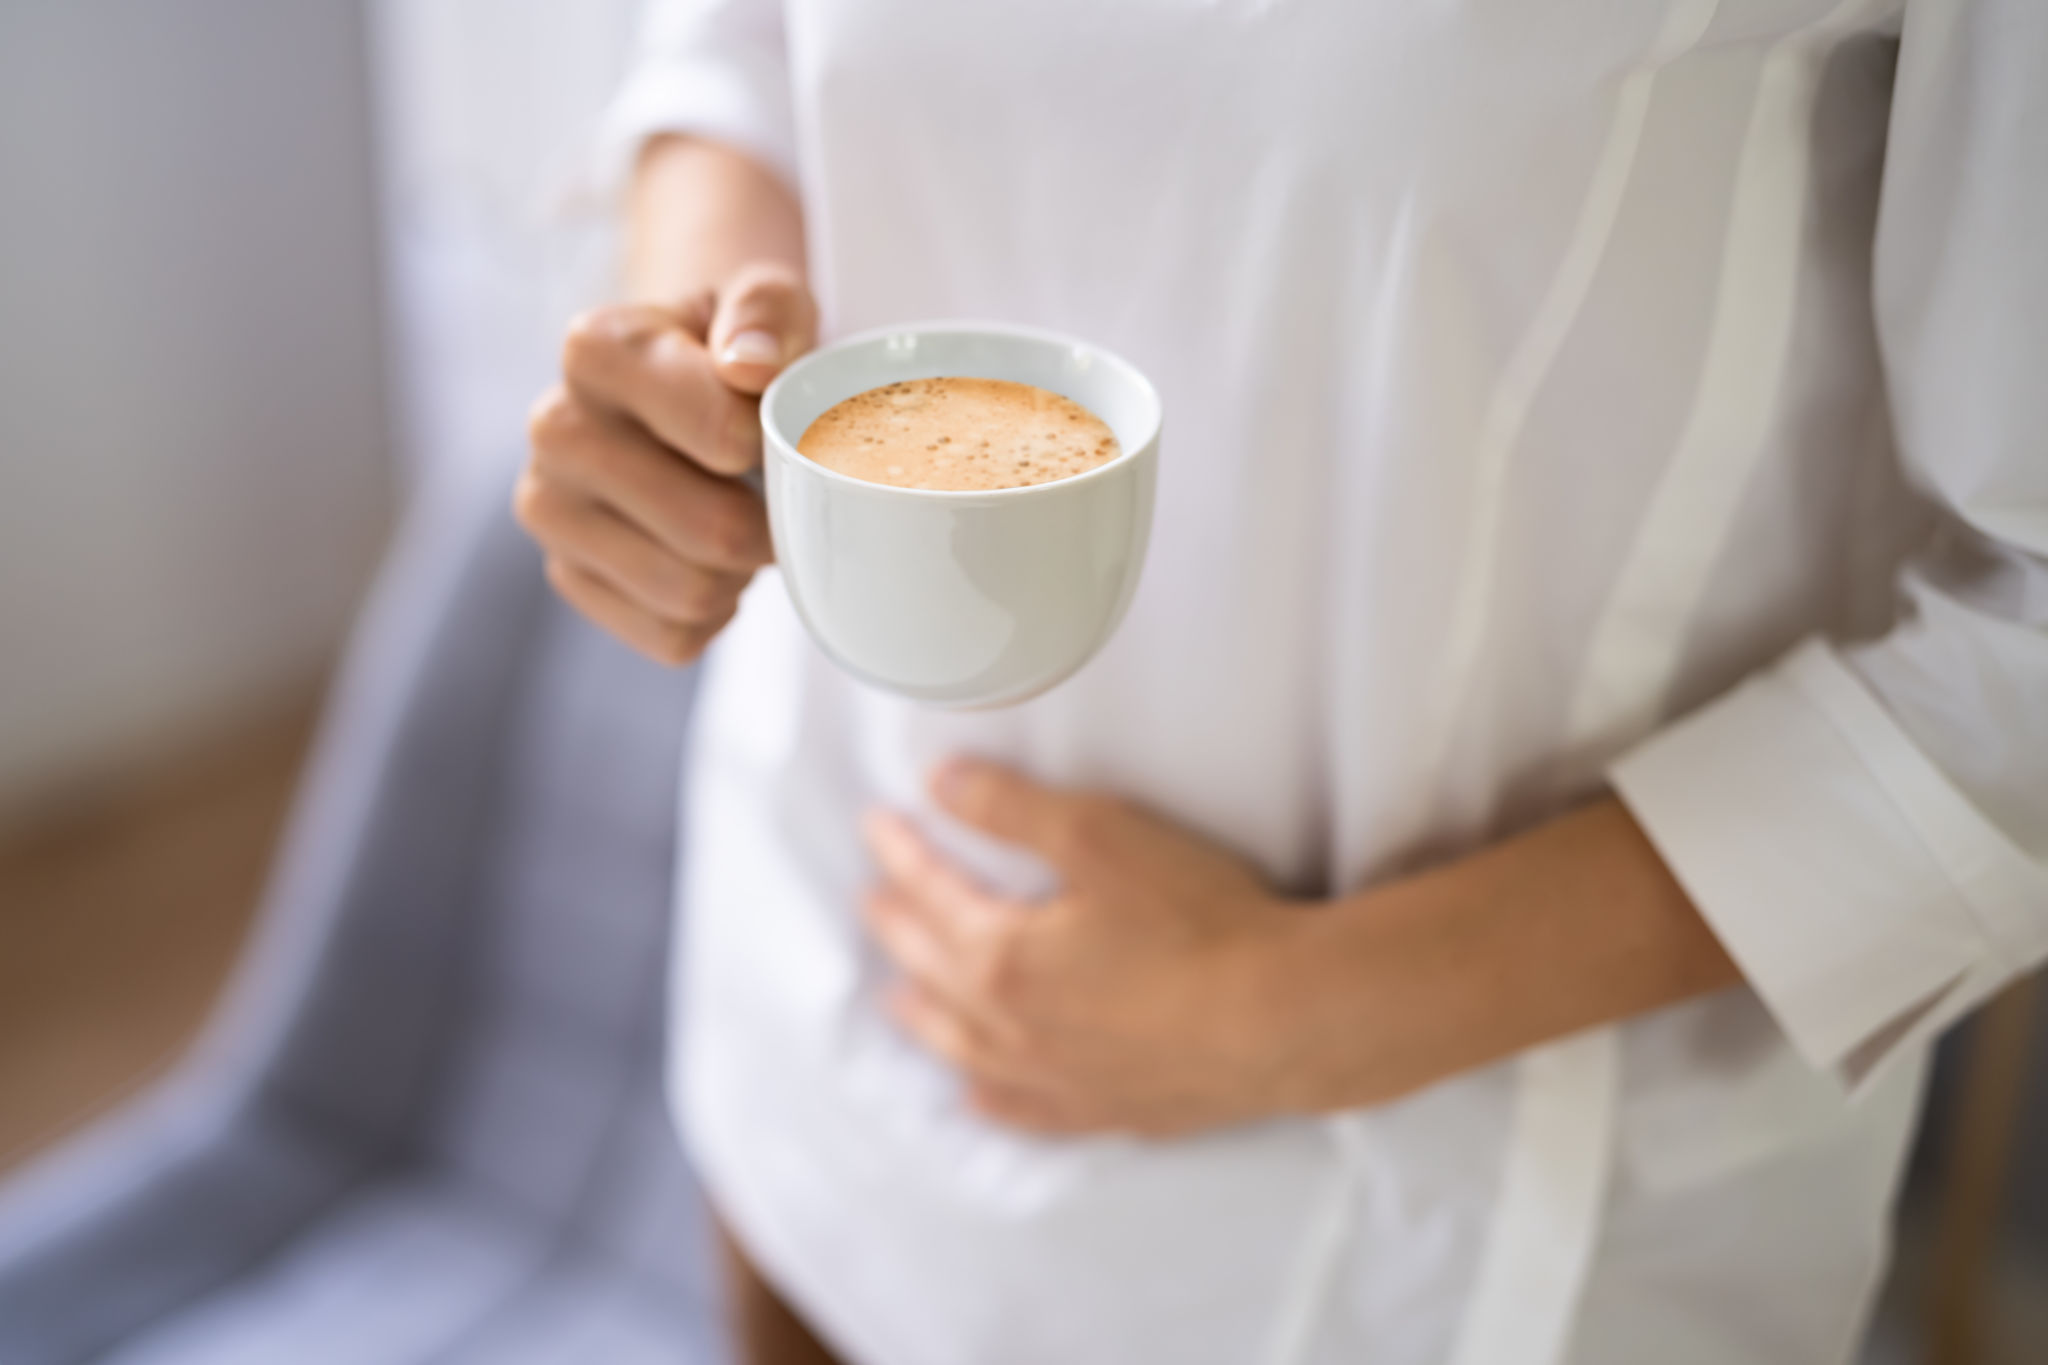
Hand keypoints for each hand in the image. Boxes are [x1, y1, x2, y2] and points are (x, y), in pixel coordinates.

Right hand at [516, 262, 817, 664]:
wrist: (679, 385)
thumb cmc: (733, 345)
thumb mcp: (765, 302)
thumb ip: (768, 312)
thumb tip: (750, 366)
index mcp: (596, 348)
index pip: (725, 435)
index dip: (776, 446)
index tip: (771, 426)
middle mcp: (555, 428)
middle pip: (710, 532)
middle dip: (766, 525)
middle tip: (773, 495)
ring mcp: (549, 509)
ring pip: (690, 593)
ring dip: (738, 573)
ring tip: (736, 521)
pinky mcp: (566, 575)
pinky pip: (673, 637)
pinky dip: (713, 613)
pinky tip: (706, 559)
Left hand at [861, 759, 1310, 1138]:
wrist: (1286, 1019)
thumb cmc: (1200, 923)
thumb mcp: (1100, 836)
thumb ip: (1012, 808)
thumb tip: (943, 783)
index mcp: (1001, 959)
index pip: (932, 895)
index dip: (902, 853)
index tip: (878, 826)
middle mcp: (1014, 1030)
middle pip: (933, 973)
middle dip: (897, 930)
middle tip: (873, 904)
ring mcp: (1059, 1079)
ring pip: (964, 1049)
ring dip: (924, 1017)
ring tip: (896, 997)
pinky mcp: (1108, 1109)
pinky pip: (1023, 1111)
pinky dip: (988, 1097)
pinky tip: (978, 1094)